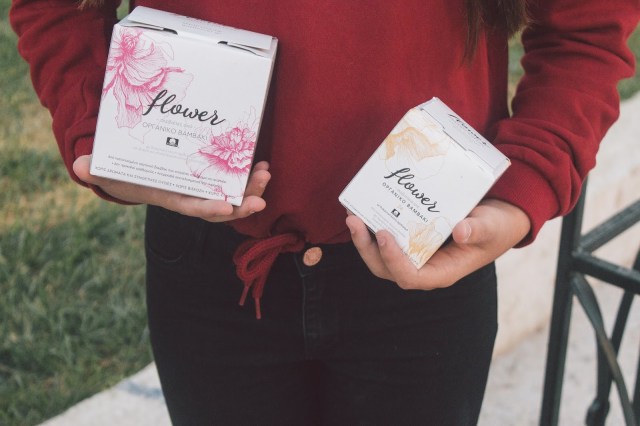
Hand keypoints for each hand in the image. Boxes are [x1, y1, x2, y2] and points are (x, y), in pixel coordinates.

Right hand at [73, 154, 269, 221]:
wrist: (136, 170)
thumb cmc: (122, 172)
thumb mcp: (108, 170)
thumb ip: (96, 170)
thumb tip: (80, 166)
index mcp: (171, 197)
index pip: (192, 207)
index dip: (209, 209)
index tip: (227, 207)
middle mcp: (192, 196)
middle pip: (220, 205)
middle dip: (241, 204)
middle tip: (260, 197)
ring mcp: (203, 186)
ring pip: (232, 192)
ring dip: (250, 187)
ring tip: (266, 173)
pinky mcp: (210, 175)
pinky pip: (232, 178)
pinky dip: (247, 174)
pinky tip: (261, 163)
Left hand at [346, 199, 530, 289]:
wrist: (497, 220)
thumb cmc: (496, 228)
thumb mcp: (492, 227)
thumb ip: (478, 230)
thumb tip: (460, 232)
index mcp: (441, 272)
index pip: (409, 277)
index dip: (393, 260)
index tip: (385, 234)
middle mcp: (423, 267)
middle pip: (386, 268)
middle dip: (366, 248)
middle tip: (354, 220)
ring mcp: (414, 255)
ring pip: (380, 255)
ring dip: (363, 237)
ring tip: (351, 213)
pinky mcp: (410, 241)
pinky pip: (386, 238)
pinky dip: (372, 226)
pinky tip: (364, 206)